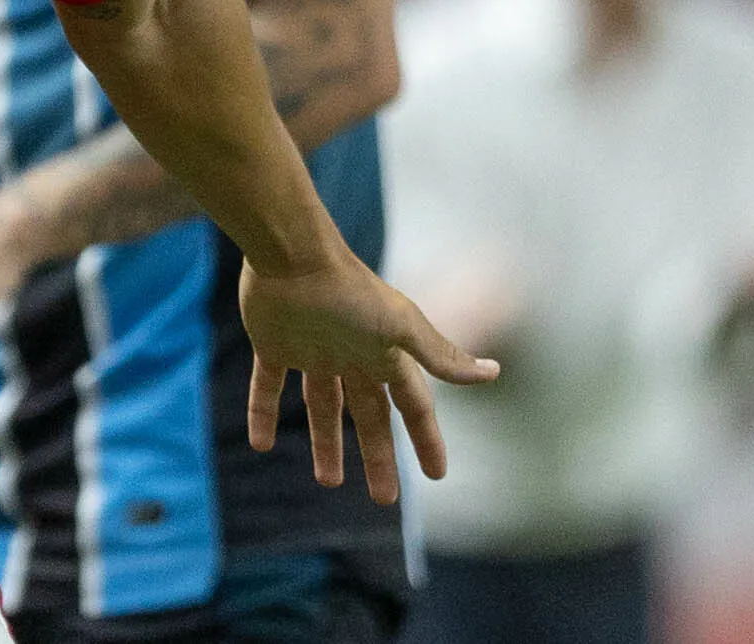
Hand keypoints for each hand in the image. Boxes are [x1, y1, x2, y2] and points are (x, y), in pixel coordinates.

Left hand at [239, 250, 497, 503]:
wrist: (289, 254)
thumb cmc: (350, 290)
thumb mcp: (401, 328)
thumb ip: (442, 356)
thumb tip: (494, 373)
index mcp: (384, 353)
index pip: (413, 405)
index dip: (426, 439)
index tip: (436, 475)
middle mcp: (351, 354)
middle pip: (369, 415)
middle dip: (378, 455)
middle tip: (384, 500)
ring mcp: (312, 350)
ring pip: (321, 406)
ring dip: (324, 444)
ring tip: (327, 482)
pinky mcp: (273, 344)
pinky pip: (267, 386)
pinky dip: (262, 413)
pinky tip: (259, 444)